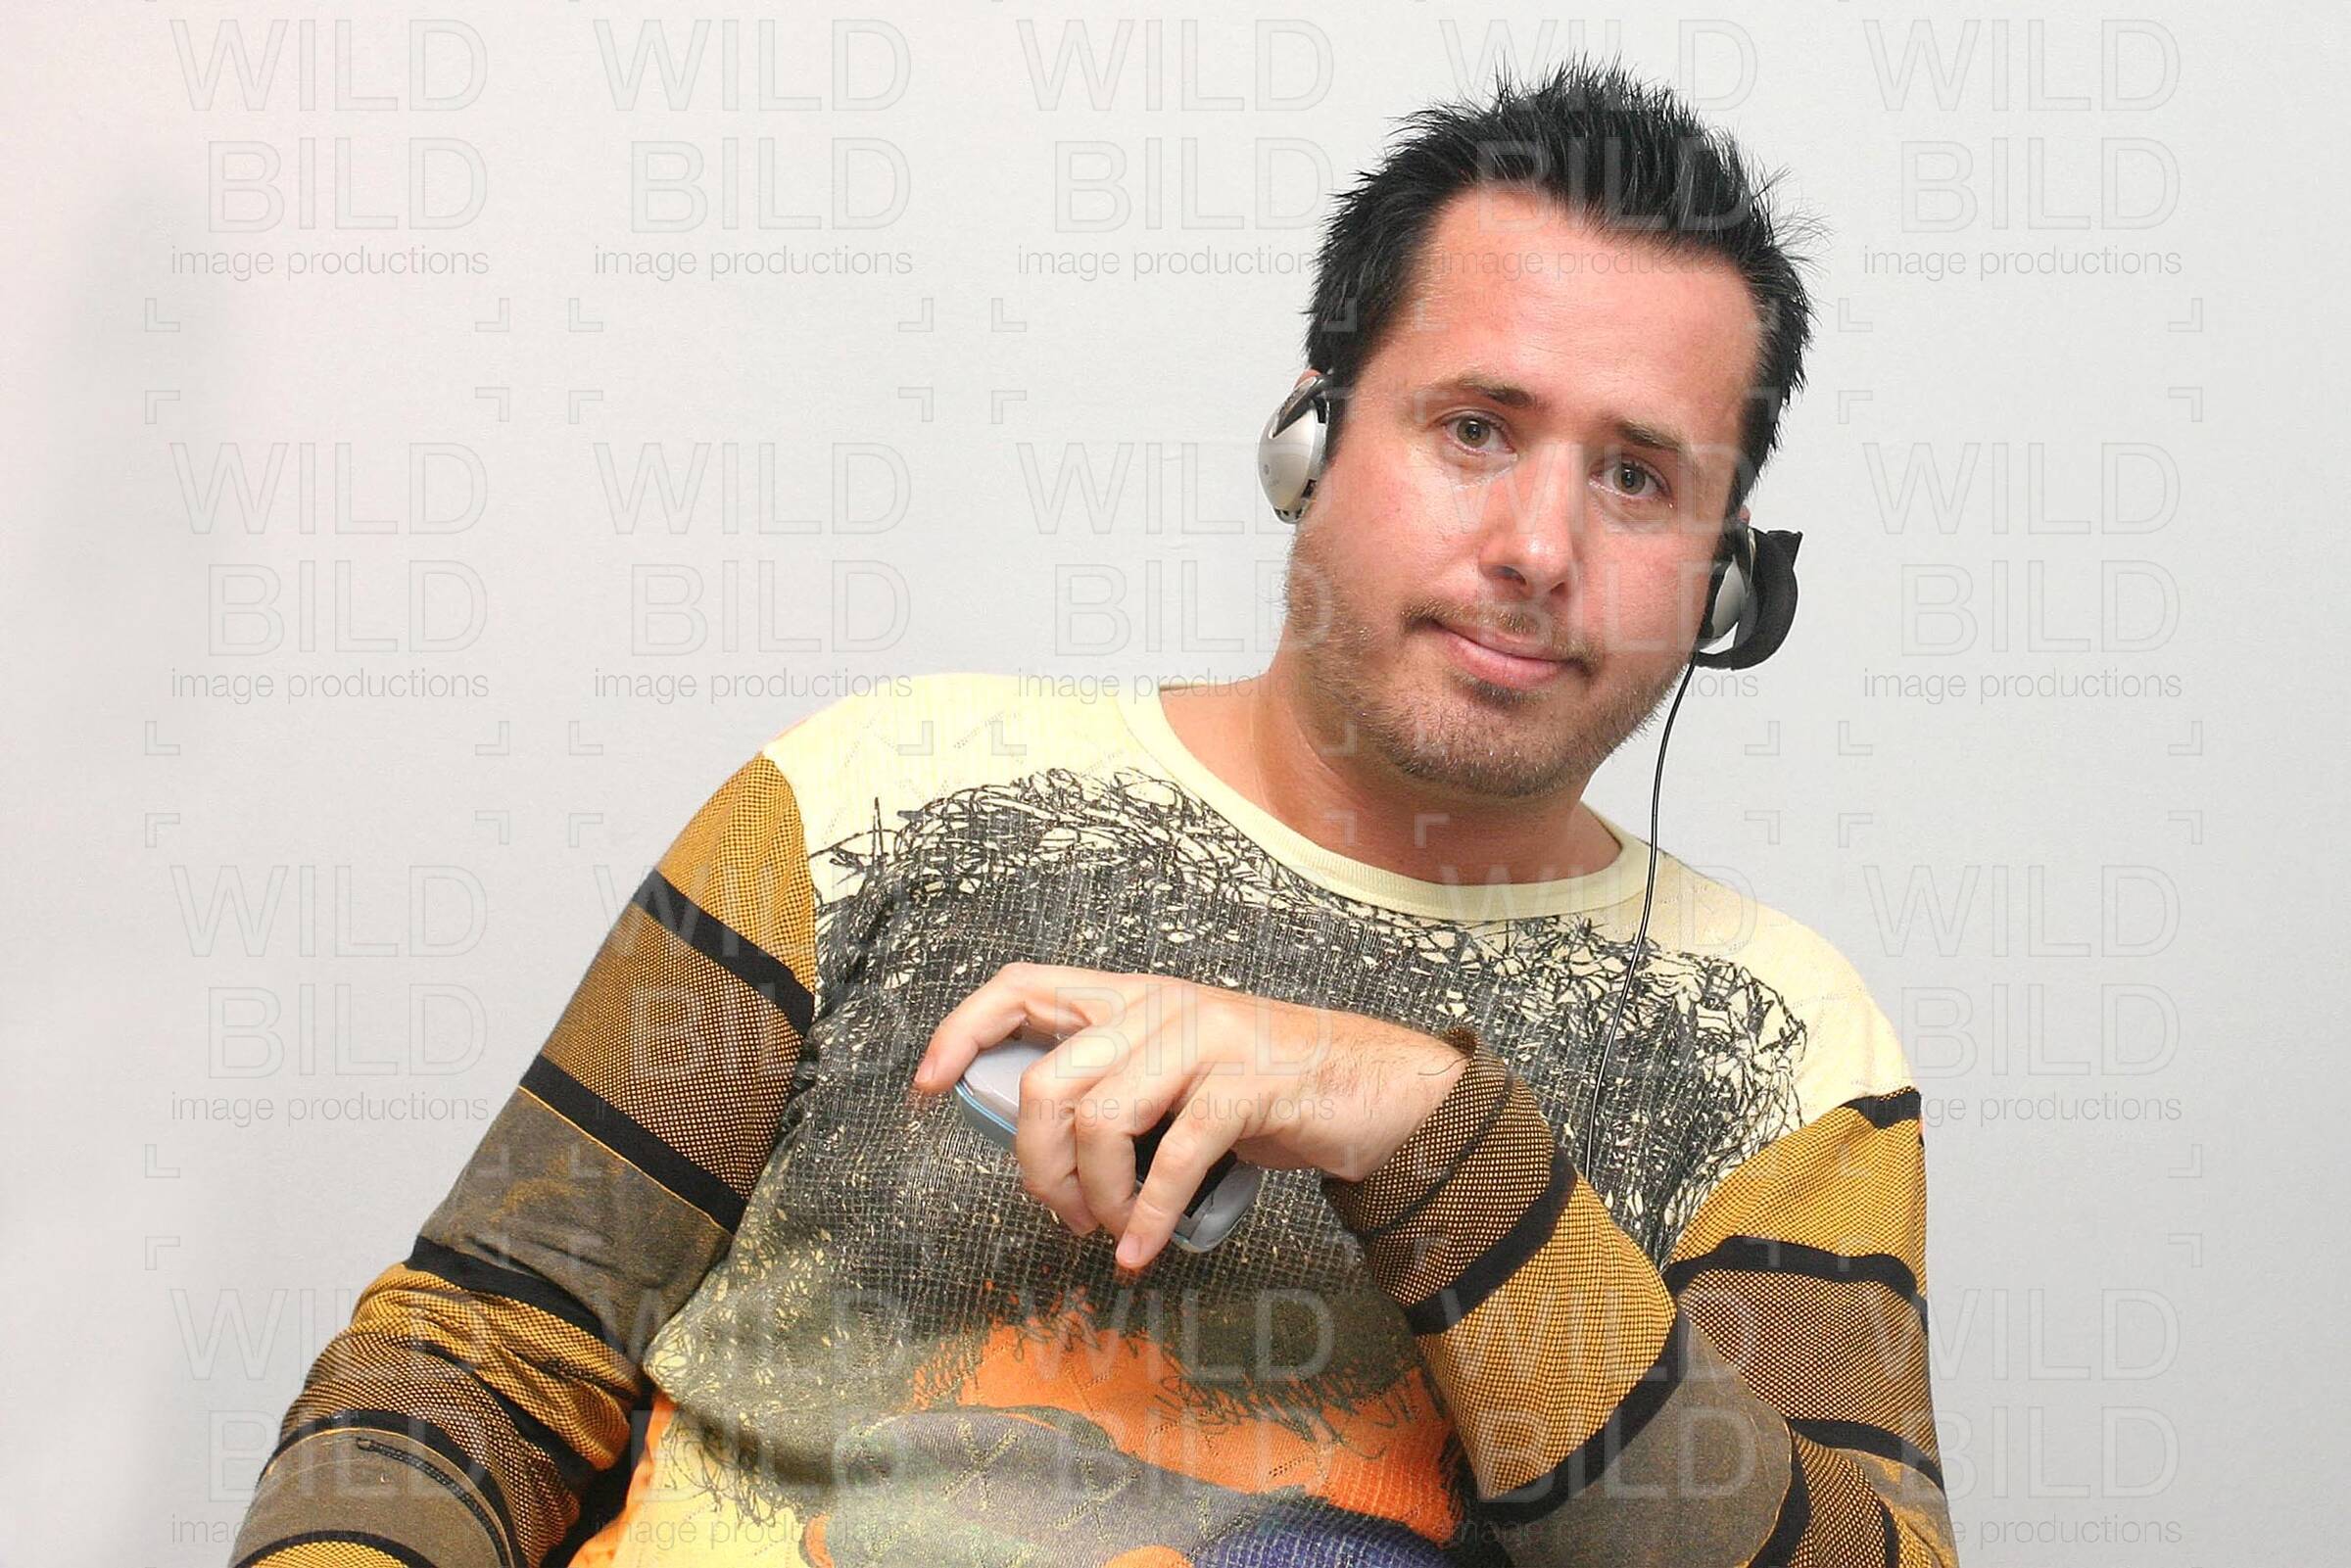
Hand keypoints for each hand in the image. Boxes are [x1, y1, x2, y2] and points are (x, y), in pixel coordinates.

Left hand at [910, 962, 1470, 1270]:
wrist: (1377, 1087)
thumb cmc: (1269, 1089)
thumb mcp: (1177, 1073)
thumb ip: (1116, 1086)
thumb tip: (1038, 1148)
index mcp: (1130, 998)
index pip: (1020, 985)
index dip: (961, 1031)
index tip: (927, 1087)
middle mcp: (1158, 1007)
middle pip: (1045, 1081)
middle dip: (1033, 1166)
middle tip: (1060, 1214)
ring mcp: (1203, 1040)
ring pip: (1099, 1120)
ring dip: (1091, 1196)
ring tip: (1108, 1230)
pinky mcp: (1247, 1084)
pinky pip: (1173, 1155)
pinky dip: (1148, 1215)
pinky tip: (1141, 1249)